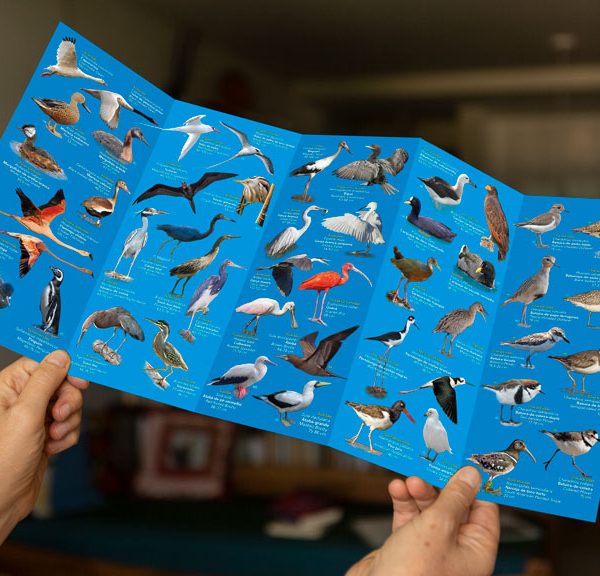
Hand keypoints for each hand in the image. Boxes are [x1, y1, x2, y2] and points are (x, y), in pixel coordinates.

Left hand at [0, 351, 88, 542]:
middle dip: (67, 402)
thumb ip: (45, 381)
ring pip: (67, 407)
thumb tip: (61, 356)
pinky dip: (65, 437)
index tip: (80, 381)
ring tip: (51, 438)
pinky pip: (67, 426)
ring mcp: (32, 420)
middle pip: (60, 385)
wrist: (0, 503)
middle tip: (58, 417)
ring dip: (67, 422)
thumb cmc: (2, 462)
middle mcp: (19, 401)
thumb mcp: (26, 414)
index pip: (43, 365)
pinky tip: (51, 448)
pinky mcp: (43, 436)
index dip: (64, 370)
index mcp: (7, 388)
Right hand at [347, 467, 499, 575]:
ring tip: (409, 480)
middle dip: (439, 485)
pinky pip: (409, 517)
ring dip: (418, 491)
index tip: (464, 461)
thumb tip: (472, 475)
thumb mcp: (438, 526)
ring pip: (429, 509)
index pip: (484, 510)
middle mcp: (456, 550)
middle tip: (430, 466)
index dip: (475, 485)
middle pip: (454, 506)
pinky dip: (403, 502)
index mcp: (475, 551)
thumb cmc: (412, 572)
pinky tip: (396, 489)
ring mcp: (430, 548)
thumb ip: (454, 497)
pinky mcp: (406, 546)